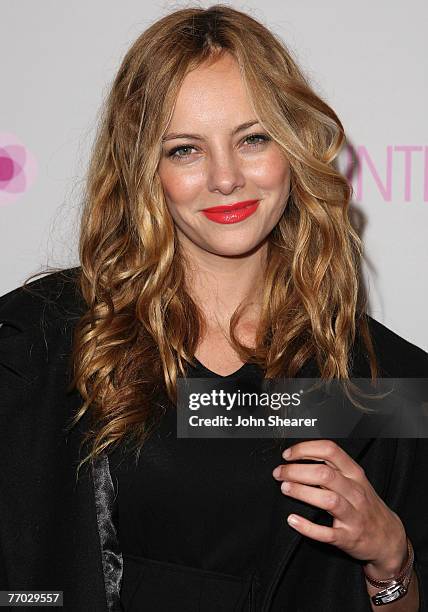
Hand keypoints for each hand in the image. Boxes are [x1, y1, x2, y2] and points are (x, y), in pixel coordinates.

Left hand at [272, 439, 407, 577]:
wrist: (387, 537)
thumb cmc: (364, 504)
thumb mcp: (355, 480)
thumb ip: (332, 466)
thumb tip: (299, 455)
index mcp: (354, 473)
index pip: (330, 451)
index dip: (305, 449)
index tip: (288, 455)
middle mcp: (355, 492)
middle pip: (324, 474)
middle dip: (296, 471)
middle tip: (279, 473)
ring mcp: (353, 515)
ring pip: (327, 500)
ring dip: (302, 492)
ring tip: (285, 488)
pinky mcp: (348, 537)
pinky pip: (327, 533)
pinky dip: (307, 527)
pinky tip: (292, 520)